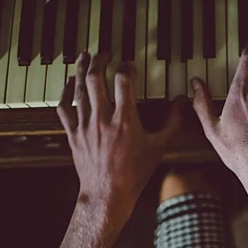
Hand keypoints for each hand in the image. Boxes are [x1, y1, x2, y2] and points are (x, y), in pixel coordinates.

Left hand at [56, 53, 184, 221]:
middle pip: (95, 78)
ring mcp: (85, 126)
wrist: (107, 195)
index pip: (123, 80)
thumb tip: (183, 102)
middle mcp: (102, 119)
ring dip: (81, 69)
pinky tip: (69, 82)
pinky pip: (64, 107)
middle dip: (99, 60)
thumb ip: (172, 122)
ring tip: (84, 55)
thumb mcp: (159, 147)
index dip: (126, 66)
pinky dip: (66, 92)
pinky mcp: (73, 134)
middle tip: (104, 52)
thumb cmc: (134, 173)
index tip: (129, 63)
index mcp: (125, 120)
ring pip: (78, 89)